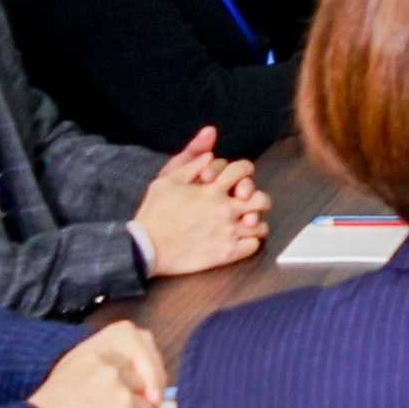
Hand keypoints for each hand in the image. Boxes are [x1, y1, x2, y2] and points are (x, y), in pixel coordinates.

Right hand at [28, 321, 168, 407]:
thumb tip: (138, 375)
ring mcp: (123, 397)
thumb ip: (102, 363)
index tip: (135, 391)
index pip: (138, 359)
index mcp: (99, 353)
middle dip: (137, 401)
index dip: (136, 380)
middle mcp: (113, 371)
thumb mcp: (69, 369)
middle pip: (145, 385)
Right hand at [132, 136, 266, 275]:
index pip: (243, 170)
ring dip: (254, 224)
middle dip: (256, 200)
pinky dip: (250, 243)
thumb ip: (191, 164)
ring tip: (245, 226)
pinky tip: (240, 241)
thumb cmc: (154, 213)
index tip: (240, 179)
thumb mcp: (167, 180)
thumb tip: (209, 155)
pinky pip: (253, 246)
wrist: (147, 246)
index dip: (245, 170)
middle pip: (261, 199)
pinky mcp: (227, 253)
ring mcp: (229, 231)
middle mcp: (225, 208)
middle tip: (248, 205)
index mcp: (213, 189)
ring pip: (260, 225)